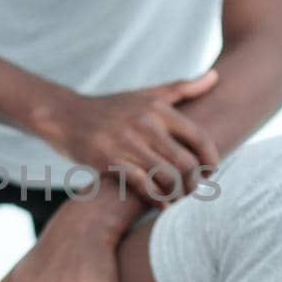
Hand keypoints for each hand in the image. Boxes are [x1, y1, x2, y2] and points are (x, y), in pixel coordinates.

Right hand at [36, 72, 221, 201]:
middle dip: (195, 183)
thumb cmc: (112, 107)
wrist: (65, 115)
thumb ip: (182, 88)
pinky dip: (156, 199)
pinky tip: (161, 205)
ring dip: (177, 194)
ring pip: (166, 177)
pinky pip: (141, 185)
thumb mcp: (147, 94)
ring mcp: (126, 143)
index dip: (211, 160)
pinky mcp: (108, 160)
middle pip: (186, 163)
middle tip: (195, 191)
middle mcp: (144, 123)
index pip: (199, 138)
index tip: (210, 172)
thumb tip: (216, 77)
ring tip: (179, 199)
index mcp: (158, 108)